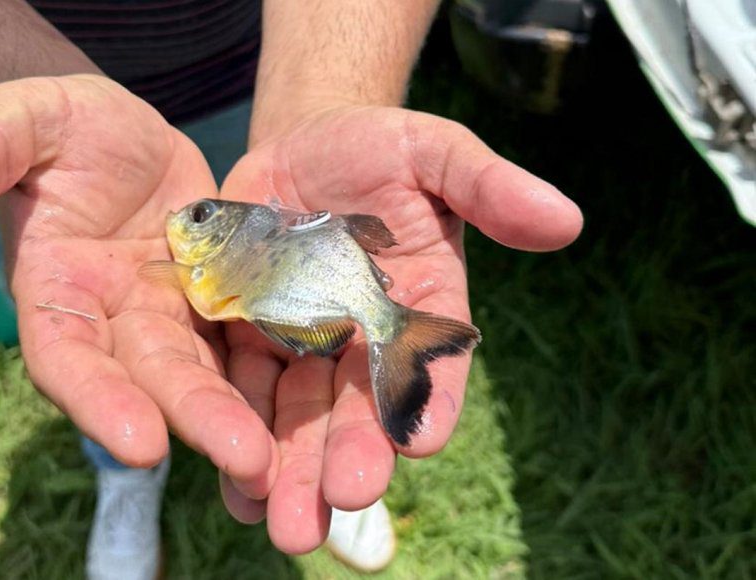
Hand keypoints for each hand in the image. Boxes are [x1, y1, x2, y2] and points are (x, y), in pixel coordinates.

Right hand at [0, 76, 277, 501]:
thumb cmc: (68, 126)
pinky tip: (319, 406)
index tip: (140, 443)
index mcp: (60, 290)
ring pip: (208, 372)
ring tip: (289, 461)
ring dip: (244, 418)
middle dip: (197, 420)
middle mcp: (116, 320)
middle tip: (250, 464)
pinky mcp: (221, 303)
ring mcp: (172, 317)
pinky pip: (250, 341)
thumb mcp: (29, 119)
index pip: (69, 355)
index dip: (98, 399)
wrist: (126, 136)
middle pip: (154, 378)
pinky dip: (276, 374)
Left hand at [219, 105, 582, 551]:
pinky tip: (232, 485)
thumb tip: (565, 219)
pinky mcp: (244, 333)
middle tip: (337, 507)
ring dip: (287, 470)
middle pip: (357, 409)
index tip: (418, 443)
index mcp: (419, 306)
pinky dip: (234, 432)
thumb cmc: (380, 148)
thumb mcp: (435, 153)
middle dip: (347, 458)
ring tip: (280, 524)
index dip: (429, 403)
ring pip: (295, 415)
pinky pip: (239, 388)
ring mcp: (301, 342)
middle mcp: (362, 340)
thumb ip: (489, 188)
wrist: (303, 145)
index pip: (432, 365)